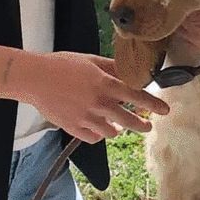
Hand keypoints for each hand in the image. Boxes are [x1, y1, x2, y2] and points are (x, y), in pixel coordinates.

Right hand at [17, 52, 169, 143]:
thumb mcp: (91, 60)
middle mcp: (98, 103)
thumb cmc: (62, 65)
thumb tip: (131, 70)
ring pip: (111, 132)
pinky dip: (99, 135)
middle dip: (142, 124)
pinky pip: (93, 138)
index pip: (136, 95)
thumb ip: (112, 67)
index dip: (153, 103)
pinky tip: (101, 130)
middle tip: (148, 125)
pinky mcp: (73, 128)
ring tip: (121, 127)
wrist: (34, 78)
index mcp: (104, 84)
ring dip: (119, 130)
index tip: (164, 109)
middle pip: (128, 119)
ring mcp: (86, 118)